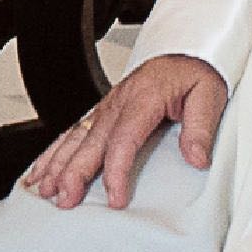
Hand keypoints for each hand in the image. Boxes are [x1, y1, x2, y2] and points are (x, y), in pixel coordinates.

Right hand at [27, 53, 225, 210]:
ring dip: (58, 164)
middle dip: (73, 172)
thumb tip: (196, 157)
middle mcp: (119, 101)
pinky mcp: (102, 111)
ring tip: (45, 189)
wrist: (187, 53)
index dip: (116, 170)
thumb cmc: (194, 74)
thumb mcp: (209, 96)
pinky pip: (72, 131)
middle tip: (66, 199)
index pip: (124, 139)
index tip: (115, 196)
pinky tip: (42, 168)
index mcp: (144, 98)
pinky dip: (54, 151)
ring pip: (75, 137)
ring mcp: (107, 106)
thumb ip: (201, 128)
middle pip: (90, 141)